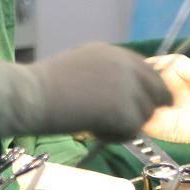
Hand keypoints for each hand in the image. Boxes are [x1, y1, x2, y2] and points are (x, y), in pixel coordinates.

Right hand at [0, 43, 172, 141]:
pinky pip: (132, 131)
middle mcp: (127, 65)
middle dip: (143, 107)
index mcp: (115, 52)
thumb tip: (122, 90)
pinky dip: (115, 136)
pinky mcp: (125, 111)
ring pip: (145, 114)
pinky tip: (94, 131)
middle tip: (122, 121)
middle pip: (156, 91)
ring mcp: (128, 88)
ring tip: (98, 125)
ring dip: (127, 124)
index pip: (148, 70)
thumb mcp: (82, 64)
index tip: (140, 103)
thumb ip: (107, 72)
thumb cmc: (45, 84)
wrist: (33, 95)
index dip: (147, 89)